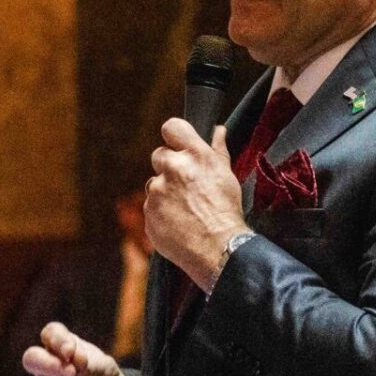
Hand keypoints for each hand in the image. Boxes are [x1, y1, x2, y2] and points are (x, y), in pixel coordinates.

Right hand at [24, 322, 131, 375]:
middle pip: (31, 358)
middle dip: (48, 364)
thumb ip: (89, 363)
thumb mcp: (107, 369)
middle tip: (71, 373)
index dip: (56, 340)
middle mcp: (50, 366)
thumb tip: (71, 359)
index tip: (70, 351)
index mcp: (64, 347)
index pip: (51, 333)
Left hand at [147, 118, 249, 290]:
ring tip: (185, 209)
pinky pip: (151, 207)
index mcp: (194, 155)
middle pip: (159, 155)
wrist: (218, 248)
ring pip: (154, 184)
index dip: (173, 136)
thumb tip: (218, 130)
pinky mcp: (148, 212)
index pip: (172, 128)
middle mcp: (173, 168)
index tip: (177, 145)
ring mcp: (157, 191)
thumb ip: (218, 150)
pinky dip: (161, 213)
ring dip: (164, 192)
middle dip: (169, 167)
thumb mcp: (226, 176)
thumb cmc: (226, 211)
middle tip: (186, 185)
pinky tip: (178, 223)